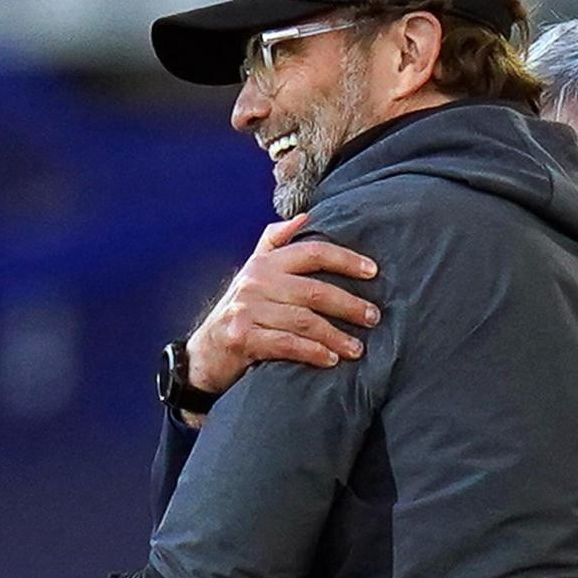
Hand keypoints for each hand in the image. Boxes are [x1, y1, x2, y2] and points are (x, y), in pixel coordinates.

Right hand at [185, 214, 380, 397]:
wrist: (204, 353)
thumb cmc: (240, 311)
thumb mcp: (252, 272)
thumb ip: (275, 243)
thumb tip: (306, 217)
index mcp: (265, 263)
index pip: (312, 252)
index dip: (345, 259)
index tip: (373, 271)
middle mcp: (255, 282)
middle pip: (314, 290)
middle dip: (349, 304)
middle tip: (374, 317)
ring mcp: (247, 310)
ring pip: (304, 320)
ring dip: (336, 335)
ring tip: (358, 348)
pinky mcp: (242, 338)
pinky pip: (287, 344)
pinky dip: (313, 352)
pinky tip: (331, 359)